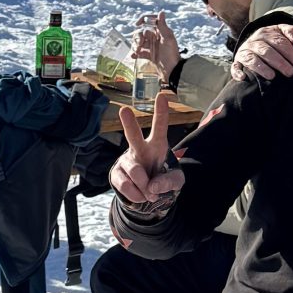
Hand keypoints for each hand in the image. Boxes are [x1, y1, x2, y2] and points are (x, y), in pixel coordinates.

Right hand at [108, 92, 182, 208]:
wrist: (147, 194)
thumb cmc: (164, 180)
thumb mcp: (176, 182)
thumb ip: (169, 182)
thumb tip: (152, 186)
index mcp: (157, 145)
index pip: (160, 127)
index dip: (161, 112)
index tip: (162, 96)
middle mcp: (139, 148)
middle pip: (133, 136)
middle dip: (129, 123)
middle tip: (124, 110)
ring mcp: (125, 160)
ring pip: (134, 170)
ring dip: (145, 186)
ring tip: (150, 192)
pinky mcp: (116, 174)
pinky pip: (126, 186)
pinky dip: (137, 195)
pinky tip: (141, 195)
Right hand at [132, 13, 180, 76]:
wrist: (172, 71)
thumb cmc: (172, 54)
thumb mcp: (168, 39)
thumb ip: (163, 26)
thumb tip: (161, 12)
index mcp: (160, 31)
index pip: (150, 20)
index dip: (142, 20)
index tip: (137, 24)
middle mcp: (155, 37)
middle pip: (141, 32)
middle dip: (138, 37)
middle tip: (140, 43)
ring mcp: (151, 46)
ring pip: (138, 41)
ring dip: (135, 45)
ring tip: (137, 51)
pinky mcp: (149, 55)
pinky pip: (139, 52)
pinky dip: (135, 54)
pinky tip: (134, 56)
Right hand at [230, 24, 292, 82]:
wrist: (252, 44)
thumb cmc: (271, 41)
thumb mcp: (280, 32)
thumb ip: (290, 31)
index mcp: (265, 33)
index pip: (279, 41)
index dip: (290, 52)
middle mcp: (253, 42)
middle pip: (266, 51)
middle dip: (279, 62)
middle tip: (290, 72)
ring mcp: (244, 52)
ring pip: (252, 59)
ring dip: (262, 68)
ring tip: (272, 76)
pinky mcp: (237, 62)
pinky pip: (235, 67)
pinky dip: (237, 72)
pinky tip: (243, 78)